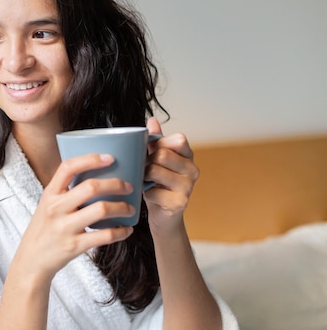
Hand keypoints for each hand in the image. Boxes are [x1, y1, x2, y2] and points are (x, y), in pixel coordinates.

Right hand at [14, 153, 134, 281]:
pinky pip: (104, 236)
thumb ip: (66, 191)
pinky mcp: (74, 246)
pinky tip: (127, 230)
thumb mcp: (47, 204)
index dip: (90, 159)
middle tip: (128, 187)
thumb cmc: (44, 228)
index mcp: (50, 194)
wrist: (31, 260)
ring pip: (101, 210)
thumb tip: (97, 174)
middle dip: (116, 185)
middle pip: (91, 187)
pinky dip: (121, 232)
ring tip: (130, 208)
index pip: (68, 167)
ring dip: (122, 207)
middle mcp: (56, 208)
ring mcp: (65, 228)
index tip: (110, 158)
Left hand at [144, 118, 199, 234]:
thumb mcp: (156, 160)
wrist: (164, 216)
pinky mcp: (179, 203)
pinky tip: (149, 195)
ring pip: (155, 171)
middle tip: (143, 169)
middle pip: (163, 154)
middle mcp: (192, 170)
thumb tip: (152, 120)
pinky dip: (145, 193)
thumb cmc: (158, 184)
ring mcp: (188, 187)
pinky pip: (152, 191)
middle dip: (147, 161)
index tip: (152, 151)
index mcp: (188, 156)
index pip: (179, 139)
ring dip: (143, 176)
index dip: (160, 143)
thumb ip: (155, 140)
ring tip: (144, 181)